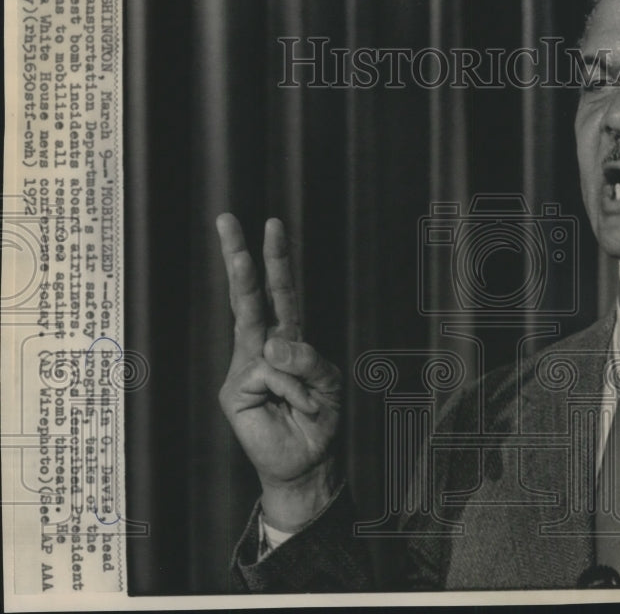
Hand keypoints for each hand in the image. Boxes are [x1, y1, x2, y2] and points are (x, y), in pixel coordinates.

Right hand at [216, 214, 340, 529]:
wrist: (307, 461)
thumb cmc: (320, 420)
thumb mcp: (329, 384)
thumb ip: (308, 360)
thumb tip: (271, 344)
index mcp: (289, 338)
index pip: (280, 292)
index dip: (276, 260)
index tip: (271, 225)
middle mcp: (263, 346)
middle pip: (249, 295)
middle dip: (238, 257)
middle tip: (227, 221)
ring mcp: (245, 365)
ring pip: (252, 326)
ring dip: (259, 312)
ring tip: (263, 306)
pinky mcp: (234, 389)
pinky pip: (269, 373)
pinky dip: (293, 390)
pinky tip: (299, 407)